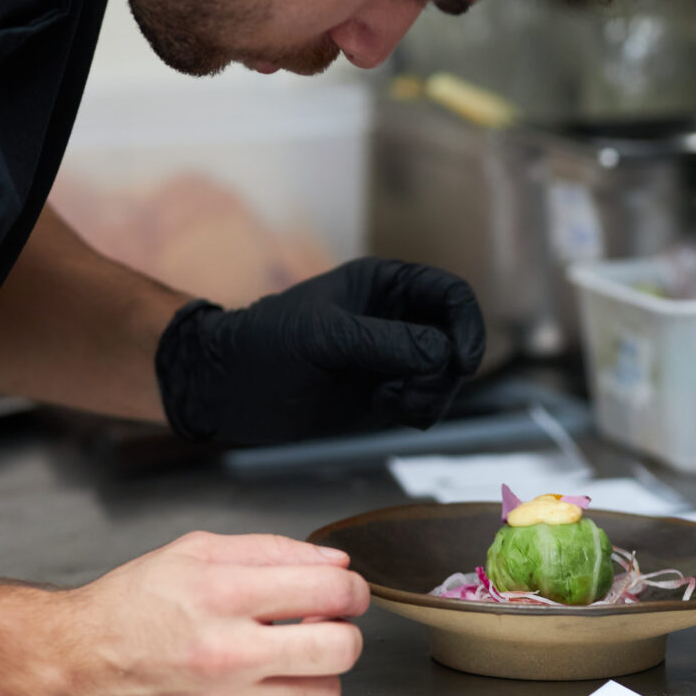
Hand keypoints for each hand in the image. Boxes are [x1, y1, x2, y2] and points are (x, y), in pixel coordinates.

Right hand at [0, 535, 368, 695]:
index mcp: (223, 592)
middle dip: (345, 628)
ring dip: (321, 670)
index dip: (351, 586)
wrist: (70, 666)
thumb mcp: (194, 550)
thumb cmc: (128, 606)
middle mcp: (229, 650)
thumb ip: (269, 549)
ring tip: (296, 654)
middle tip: (329, 622)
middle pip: (340, 646)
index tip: (347, 588)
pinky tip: (272, 686)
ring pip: (325, 693)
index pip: (328, 588)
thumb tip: (329, 560)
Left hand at [156, 258, 484, 444]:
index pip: (451, 295)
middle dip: (448, 369)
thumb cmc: (266, 346)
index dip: (468, 324)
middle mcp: (396, 319)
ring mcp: (393, 358)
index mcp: (385, 285)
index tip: (462, 361)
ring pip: (446, 377)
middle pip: (457, 339)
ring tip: (392, 402)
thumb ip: (386, 342)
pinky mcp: (386, 394)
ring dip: (432, 394)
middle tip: (413, 391)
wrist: (227, 390)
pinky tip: (386, 409)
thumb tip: (444, 354)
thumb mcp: (325, 337)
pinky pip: (427, 402)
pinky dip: (419, 410)